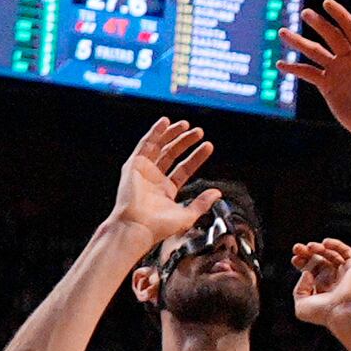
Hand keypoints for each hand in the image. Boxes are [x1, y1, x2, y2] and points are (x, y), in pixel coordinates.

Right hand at [111, 116, 217, 248]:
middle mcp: (154, 179)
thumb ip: (202, 203)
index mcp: (165, 191)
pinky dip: (155, 132)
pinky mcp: (133, 165)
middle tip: (198, 132)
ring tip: (186, 124)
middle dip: (185, 142)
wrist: (138, 227)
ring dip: (171, 134)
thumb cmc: (158, 227)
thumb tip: (217, 193)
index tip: (208, 146)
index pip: (184, 168)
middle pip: (172, 154)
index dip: (197, 157)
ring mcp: (143, 171)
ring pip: (159, 147)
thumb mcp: (187, 215)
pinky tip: (165, 122)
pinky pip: (145, 144)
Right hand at [282, 3, 350, 135]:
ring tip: (283, 33)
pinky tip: (281, 64)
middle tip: (305, 13)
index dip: (340, 15)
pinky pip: (307, 73)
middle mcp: (347, 59)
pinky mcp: (326, 85)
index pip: (350, 28)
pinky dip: (294, 69)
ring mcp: (335, 71)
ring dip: (299, 43)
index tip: (327, 3)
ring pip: (314, 52)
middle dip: (318, 24)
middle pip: (331, 36)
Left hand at [292, 239, 350, 322]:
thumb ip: (299, 290)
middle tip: (297, 247)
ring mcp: (345, 274)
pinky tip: (325, 243)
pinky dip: (336, 245)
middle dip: (307, 253)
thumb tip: (306, 273)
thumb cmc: (323, 312)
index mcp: (323, 290)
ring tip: (310, 246)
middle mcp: (334, 281)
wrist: (343, 311)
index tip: (295, 258)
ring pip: (332, 255)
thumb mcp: (301, 305)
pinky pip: (346, 252)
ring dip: (319, 248)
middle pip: (320, 261)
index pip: (312, 272)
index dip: (302, 263)